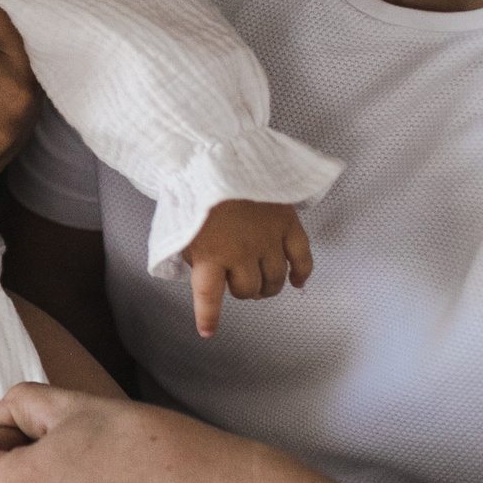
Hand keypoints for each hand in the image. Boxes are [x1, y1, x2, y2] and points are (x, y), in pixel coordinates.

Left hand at [185, 199, 311, 335]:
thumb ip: (192, 253)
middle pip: (248, 289)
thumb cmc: (195, 187)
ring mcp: (267, 239)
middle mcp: (241, 253)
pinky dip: (301, 274)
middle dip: (242, 290)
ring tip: (261, 283)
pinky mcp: (287, 223)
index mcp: (210, 255)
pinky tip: (298, 282)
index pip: (209, 299)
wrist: (217, 151)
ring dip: (267, 286)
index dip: (209, 318)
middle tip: (237, 283)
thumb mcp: (180, 226)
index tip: (208, 330)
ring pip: (274, 279)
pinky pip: (302, 258)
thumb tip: (202, 271)